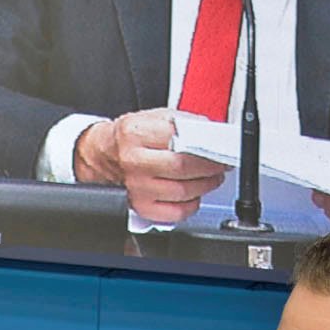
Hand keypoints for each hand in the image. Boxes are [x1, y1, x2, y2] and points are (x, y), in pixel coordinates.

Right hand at [73, 108, 229, 222]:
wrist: (107, 154)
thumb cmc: (134, 136)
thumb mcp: (156, 116)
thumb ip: (184, 122)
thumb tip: (211, 133)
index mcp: (136, 134)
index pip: (181, 142)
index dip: (208, 148)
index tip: (222, 149)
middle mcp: (134, 162)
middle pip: (182, 168)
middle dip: (210, 168)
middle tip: (220, 165)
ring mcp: (137, 188)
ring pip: (182, 192)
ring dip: (205, 185)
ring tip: (211, 177)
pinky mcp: (141, 207)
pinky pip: (175, 213)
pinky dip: (192, 205)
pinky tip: (194, 194)